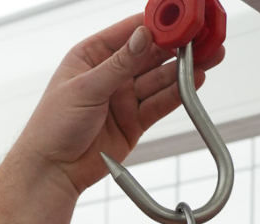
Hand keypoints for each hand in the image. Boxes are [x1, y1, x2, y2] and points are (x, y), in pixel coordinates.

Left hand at [16, 14, 224, 196]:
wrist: (51, 172)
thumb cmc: (51, 128)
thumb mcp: (85, 89)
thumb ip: (118, 64)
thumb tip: (143, 37)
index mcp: (91, 56)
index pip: (131, 31)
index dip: (158, 22)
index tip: (182, 15)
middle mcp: (110, 74)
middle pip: (151, 53)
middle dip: (178, 44)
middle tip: (204, 35)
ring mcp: (123, 98)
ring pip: (159, 77)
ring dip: (184, 67)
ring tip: (209, 55)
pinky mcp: (133, 122)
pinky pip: (159, 103)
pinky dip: (178, 93)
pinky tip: (195, 80)